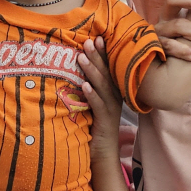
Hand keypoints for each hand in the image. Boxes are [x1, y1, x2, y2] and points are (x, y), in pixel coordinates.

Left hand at [78, 37, 123, 162]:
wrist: (103, 153)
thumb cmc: (95, 126)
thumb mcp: (94, 103)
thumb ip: (90, 88)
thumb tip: (76, 71)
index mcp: (112, 91)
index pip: (109, 68)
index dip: (103, 53)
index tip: (97, 37)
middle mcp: (114, 97)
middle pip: (106, 73)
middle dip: (97, 56)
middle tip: (89, 40)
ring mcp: (111, 108)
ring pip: (102, 86)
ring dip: (92, 70)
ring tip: (82, 56)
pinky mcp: (105, 120)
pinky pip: (98, 105)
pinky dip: (92, 94)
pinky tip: (84, 86)